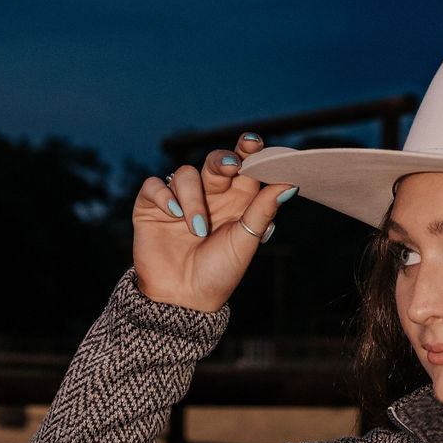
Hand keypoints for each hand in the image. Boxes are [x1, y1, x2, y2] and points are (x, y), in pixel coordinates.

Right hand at [132, 132, 295, 312]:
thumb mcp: (245, 242)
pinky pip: (155, 185)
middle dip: (222, 160)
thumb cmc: (219, 274)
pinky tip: (174, 216)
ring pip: (185, 174)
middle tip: (231, 167)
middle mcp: (209, 196)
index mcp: (236, 202)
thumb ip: (263, 211)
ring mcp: (179, 199)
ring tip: (198, 230)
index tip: (255, 143)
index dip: (248, 151)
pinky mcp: (152, 206)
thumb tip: (290, 184)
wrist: (183, 300)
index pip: (244, 168)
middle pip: (215, 162)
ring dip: (193, 199)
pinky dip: (164, 197)